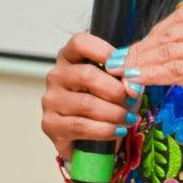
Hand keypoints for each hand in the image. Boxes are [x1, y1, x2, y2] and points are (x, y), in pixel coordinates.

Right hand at [39, 32, 144, 161]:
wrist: (89, 139)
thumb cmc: (104, 103)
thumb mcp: (116, 83)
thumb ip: (123, 76)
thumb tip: (131, 81)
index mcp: (69, 58)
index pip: (80, 43)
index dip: (105, 52)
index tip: (125, 68)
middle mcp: (56, 75)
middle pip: (86, 74)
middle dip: (116, 90)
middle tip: (132, 101)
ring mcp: (50, 100)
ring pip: (86, 103)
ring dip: (114, 113)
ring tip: (129, 119)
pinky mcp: (50, 124)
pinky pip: (81, 126)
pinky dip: (105, 130)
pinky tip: (118, 131)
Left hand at [123, 4, 182, 129]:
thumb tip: (178, 50)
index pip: (182, 16)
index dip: (155, 31)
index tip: (139, 45)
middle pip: (171, 32)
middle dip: (142, 47)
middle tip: (121, 59)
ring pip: (169, 51)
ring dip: (141, 62)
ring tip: (122, 72)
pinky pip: (175, 71)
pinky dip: (151, 76)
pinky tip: (137, 81)